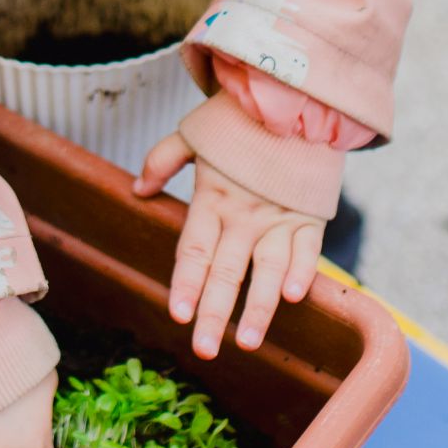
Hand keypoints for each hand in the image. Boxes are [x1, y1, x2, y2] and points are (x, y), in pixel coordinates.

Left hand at [136, 134, 323, 357]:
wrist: (291, 97)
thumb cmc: (238, 120)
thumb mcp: (192, 134)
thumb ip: (162, 161)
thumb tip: (137, 190)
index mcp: (212, 199)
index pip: (194, 250)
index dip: (185, 283)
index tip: (177, 315)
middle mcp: (244, 215)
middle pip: (226, 272)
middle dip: (214, 313)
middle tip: (204, 350)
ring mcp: (279, 217)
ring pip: (267, 270)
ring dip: (258, 307)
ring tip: (248, 342)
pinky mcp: (309, 215)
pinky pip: (307, 249)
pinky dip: (303, 272)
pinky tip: (296, 297)